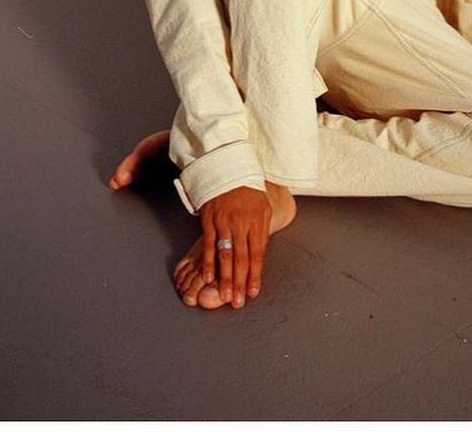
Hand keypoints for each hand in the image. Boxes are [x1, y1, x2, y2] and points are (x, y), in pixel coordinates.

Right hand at [198, 185, 272, 307]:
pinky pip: (209, 245)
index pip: (257, 254)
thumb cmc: (249, 192)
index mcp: (258, 221)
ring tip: (225, 296)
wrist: (230, 170)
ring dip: (225, 277)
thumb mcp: (263, 209)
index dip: (255, 275)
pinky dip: (208, 263)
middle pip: (242, 258)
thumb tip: (259, 257)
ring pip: (225, 255)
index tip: (253, 292)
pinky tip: (208, 278)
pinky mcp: (209, 220)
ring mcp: (224, 222)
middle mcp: (241, 223)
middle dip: (240, 282)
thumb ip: (262, 233)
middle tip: (238, 302)